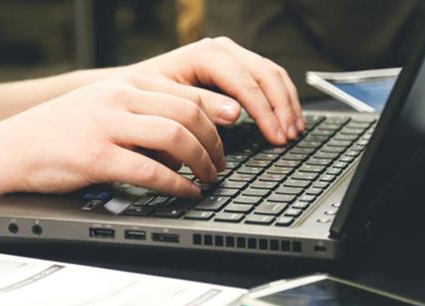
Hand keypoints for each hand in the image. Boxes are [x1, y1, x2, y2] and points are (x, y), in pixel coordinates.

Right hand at [0, 75, 226, 197]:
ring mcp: (107, 126)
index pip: (186, 93)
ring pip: (175, 136)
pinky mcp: (96, 157)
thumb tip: (186, 135)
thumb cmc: (58, 133)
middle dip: (214, 142)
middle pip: (188, 113)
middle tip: (221, 164)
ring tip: (209, 178)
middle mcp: (118, 98)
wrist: (10, 148)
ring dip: (201, 161)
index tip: (233, 131)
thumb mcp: (102, 107)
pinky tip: (186, 192)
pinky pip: (150, 170)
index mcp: (124, 84)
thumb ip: (140, 112)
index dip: (217, 114)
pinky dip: (176, 183)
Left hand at [128, 36, 304, 144]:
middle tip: (289, 137)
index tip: (276, 136)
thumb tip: (235, 114)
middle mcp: (221, 50)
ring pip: (272, 74)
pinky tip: (287, 119)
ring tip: (294, 131)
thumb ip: (200, 106)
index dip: (265, 112)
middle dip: (281, 108)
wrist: (130, 88)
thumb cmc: (143, 97)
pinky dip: (281, 99)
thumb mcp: (167, 103)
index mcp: (205, 54)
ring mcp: (230, 56)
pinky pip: (267, 79)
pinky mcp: (235, 67)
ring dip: (287, 104)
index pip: (246, 82)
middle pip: (266, 74)